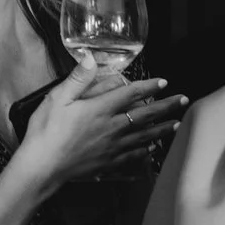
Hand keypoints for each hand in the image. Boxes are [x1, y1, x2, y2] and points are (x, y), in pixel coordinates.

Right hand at [15, 64, 185, 187]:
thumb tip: (91, 59)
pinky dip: (145, 152)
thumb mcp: (56, 99)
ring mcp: (112, 147)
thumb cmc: (45, 132)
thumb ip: (77, 79)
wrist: (41, 166)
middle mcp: (112, 127)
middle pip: (145, 115)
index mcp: (100, 109)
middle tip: (182, 101)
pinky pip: (133, 156)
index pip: (131, 93)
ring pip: (144, 136)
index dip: (149, 86)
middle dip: (166, 107)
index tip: (163, 82)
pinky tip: (151, 150)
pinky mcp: (108, 163)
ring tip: (175, 124)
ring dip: (162, 129)